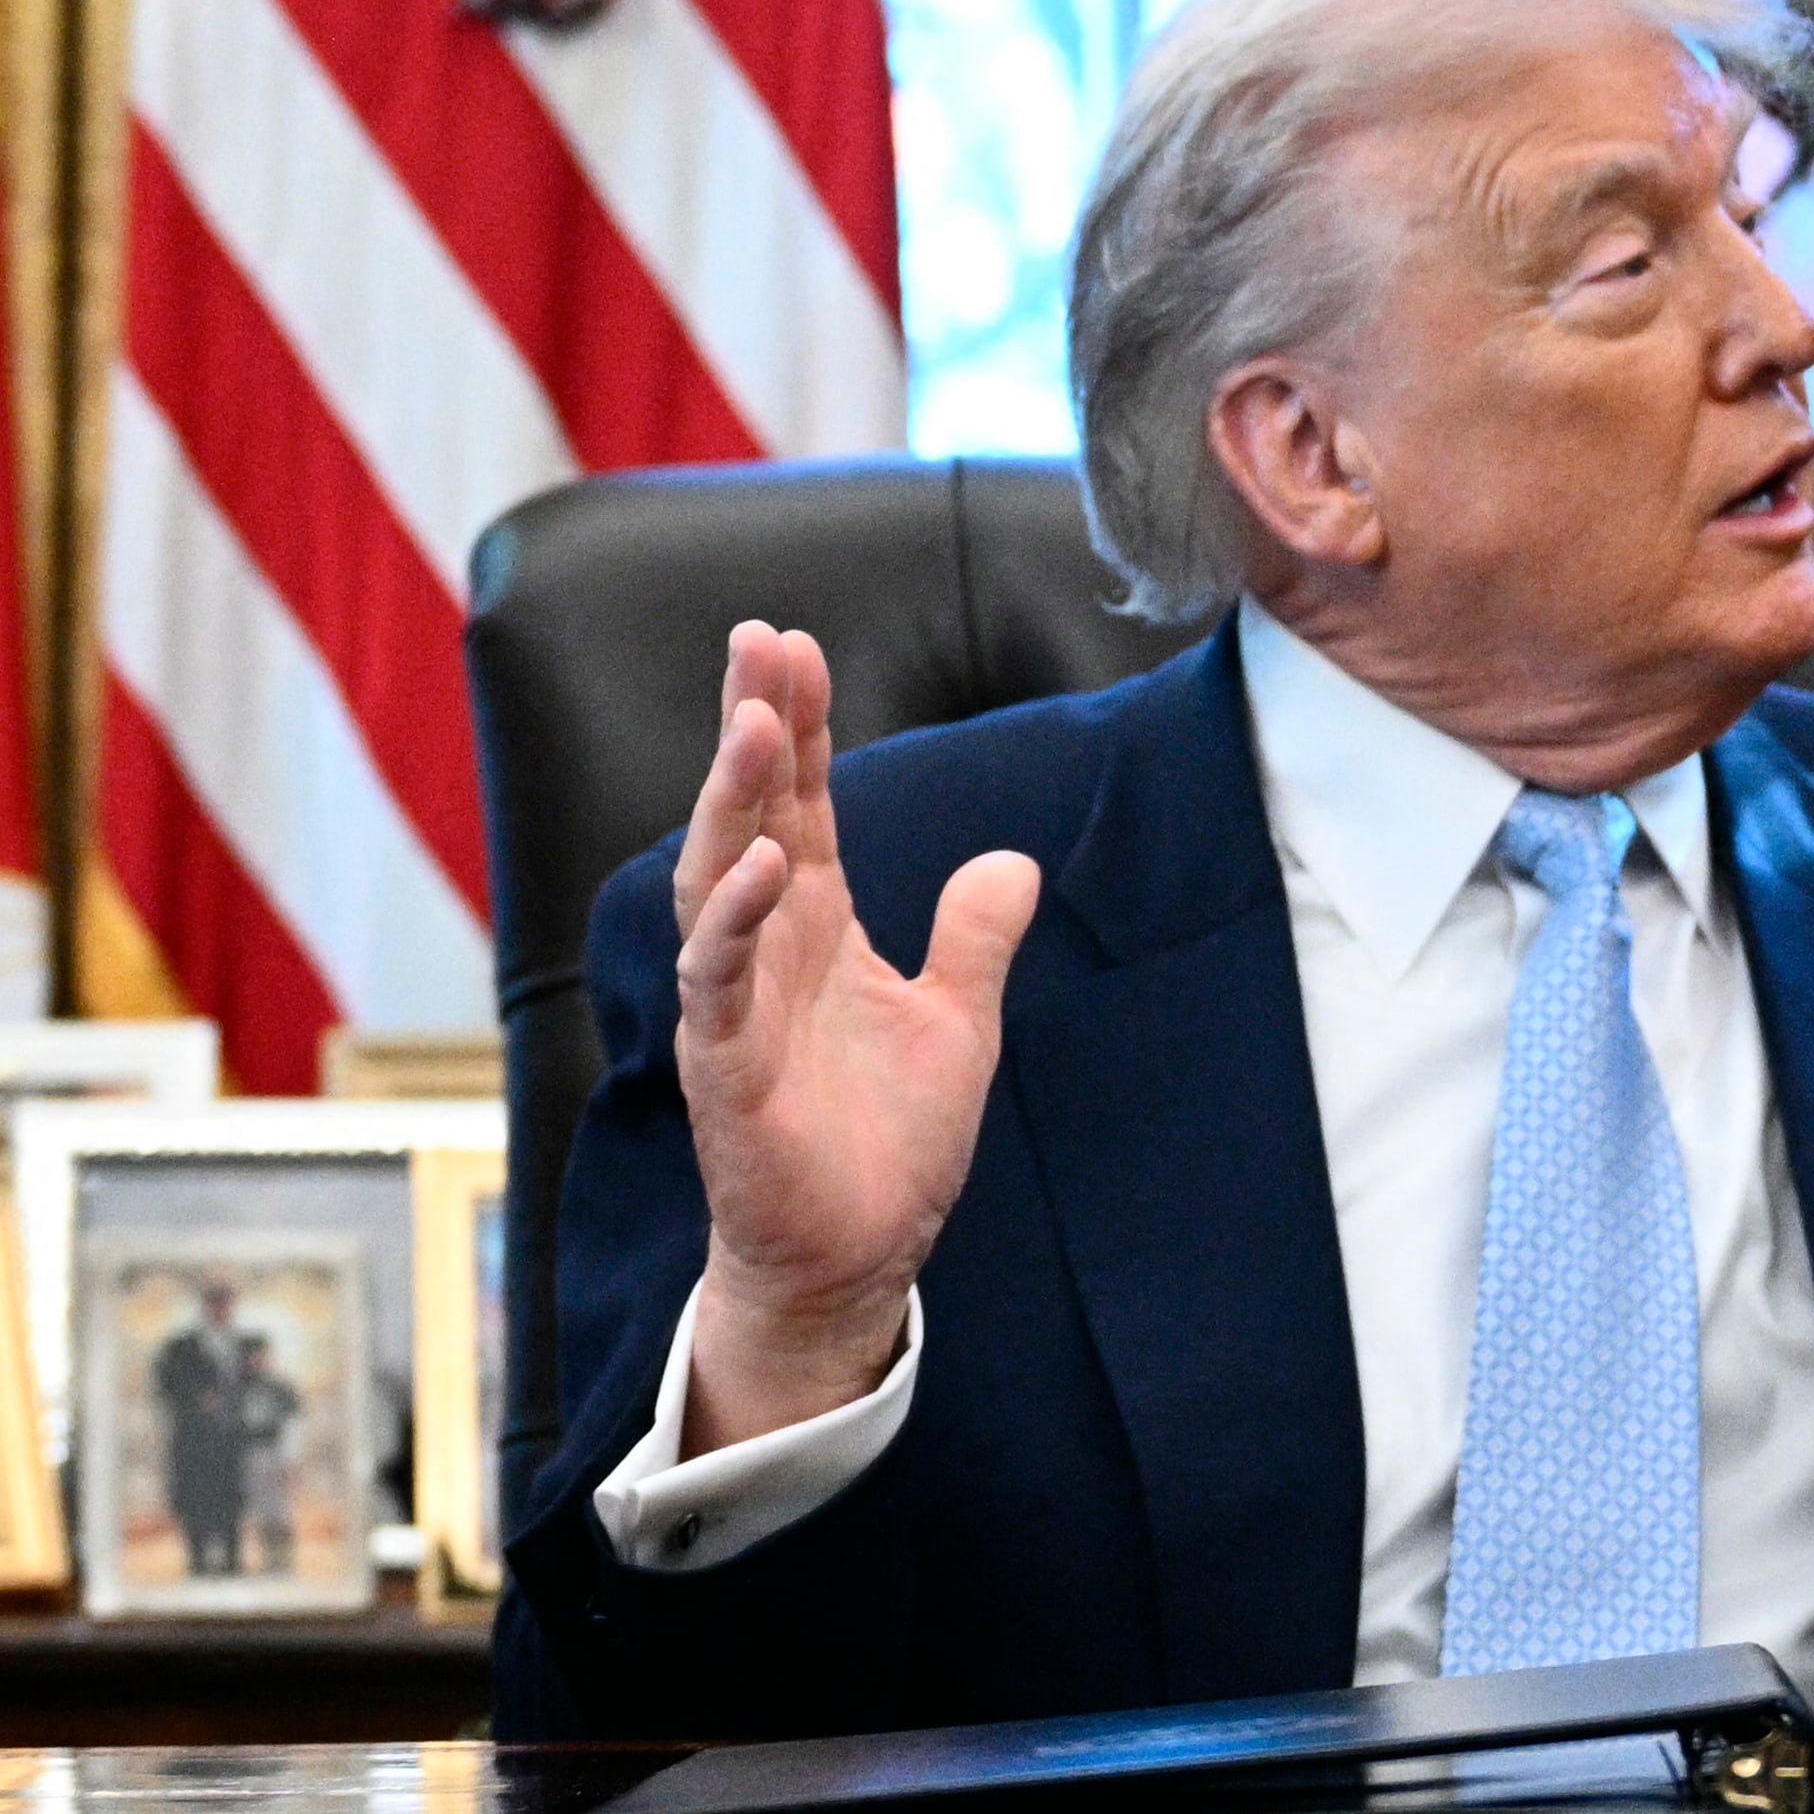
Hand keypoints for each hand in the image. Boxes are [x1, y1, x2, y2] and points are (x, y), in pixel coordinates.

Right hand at [672, 624, 1042, 1450]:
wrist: (857, 1259)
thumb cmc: (888, 1144)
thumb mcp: (959, 1020)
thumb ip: (976, 937)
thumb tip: (1009, 859)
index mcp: (817, 931)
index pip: (804, 804)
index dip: (802, 726)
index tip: (793, 643)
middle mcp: (767, 952)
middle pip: (749, 815)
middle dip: (753, 728)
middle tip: (759, 641)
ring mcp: (738, 1007)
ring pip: (716, 880)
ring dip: (735, 801)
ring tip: (760, 722)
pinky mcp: (728, 1070)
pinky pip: (720, 982)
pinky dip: (734, 921)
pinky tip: (763, 864)